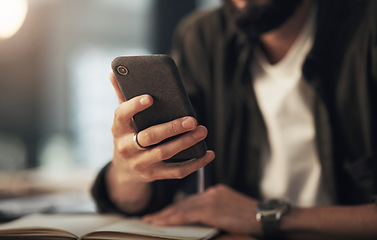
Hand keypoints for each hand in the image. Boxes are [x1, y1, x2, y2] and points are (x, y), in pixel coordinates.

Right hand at [109, 72, 214, 183]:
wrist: (123, 170)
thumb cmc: (128, 135)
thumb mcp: (122, 119)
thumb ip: (122, 96)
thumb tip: (113, 71)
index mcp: (118, 129)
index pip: (122, 115)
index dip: (134, 106)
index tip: (150, 97)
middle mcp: (127, 147)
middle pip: (150, 136)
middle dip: (172, 128)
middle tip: (192, 120)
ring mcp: (140, 163)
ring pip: (164, 153)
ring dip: (185, 143)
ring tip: (202, 131)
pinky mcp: (154, 175)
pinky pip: (176, 172)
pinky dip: (194, 164)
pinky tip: (208, 154)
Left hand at [142, 184, 261, 235]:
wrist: (265, 216)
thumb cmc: (251, 217)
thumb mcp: (231, 209)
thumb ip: (215, 210)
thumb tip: (200, 220)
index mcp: (215, 192)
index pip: (190, 200)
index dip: (175, 207)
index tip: (164, 213)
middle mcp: (211, 192)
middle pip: (183, 202)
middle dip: (166, 212)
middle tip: (150, 218)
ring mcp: (210, 199)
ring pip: (181, 207)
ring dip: (164, 216)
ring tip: (151, 222)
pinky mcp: (210, 209)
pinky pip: (186, 214)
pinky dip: (172, 218)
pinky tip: (161, 223)